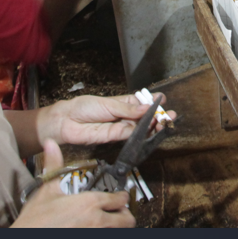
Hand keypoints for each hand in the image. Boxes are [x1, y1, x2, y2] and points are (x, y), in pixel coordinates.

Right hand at [10, 140, 135, 227]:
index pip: (120, 199)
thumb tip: (51, 145)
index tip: (118, 196)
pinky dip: (106, 235)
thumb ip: (54, 165)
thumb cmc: (35, 221)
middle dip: (124, 215)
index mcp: (88, 204)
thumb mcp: (45, 191)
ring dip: (116, 226)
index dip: (121, 197)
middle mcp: (96, 221)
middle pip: (128, 220)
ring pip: (119, 231)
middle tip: (117, 212)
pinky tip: (93, 230)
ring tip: (107, 222)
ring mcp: (94, 236)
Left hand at [39, 92, 174, 146]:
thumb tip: (147, 107)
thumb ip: (129, 109)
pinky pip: (133, 136)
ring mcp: (122, 127)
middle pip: (145, 117)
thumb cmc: (85, 107)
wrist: (68, 121)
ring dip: (153, 126)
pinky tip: (151, 129)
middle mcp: (125, 116)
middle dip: (158, 116)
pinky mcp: (117, 138)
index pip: (143, 103)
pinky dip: (143, 133)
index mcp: (124, 103)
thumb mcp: (109, 104)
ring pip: (142, 128)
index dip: (153, 103)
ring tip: (164, 123)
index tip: (164, 101)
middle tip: (169, 116)